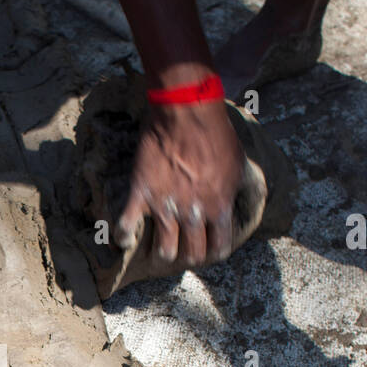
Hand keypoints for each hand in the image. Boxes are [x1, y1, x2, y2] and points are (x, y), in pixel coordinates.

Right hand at [115, 100, 244, 268]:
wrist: (186, 113)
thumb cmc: (216, 134)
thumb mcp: (239, 164)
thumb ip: (237, 189)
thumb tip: (241, 200)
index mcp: (219, 208)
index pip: (219, 248)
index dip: (215, 249)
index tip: (210, 245)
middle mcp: (193, 214)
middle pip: (193, 253)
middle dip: (191, 253)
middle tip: (187, 245)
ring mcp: (165, 208)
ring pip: (164, 251)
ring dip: (165, 251)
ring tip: (162, 244)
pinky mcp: (140, 196)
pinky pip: (126, 228)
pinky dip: (124, 237)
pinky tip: (126, 238)